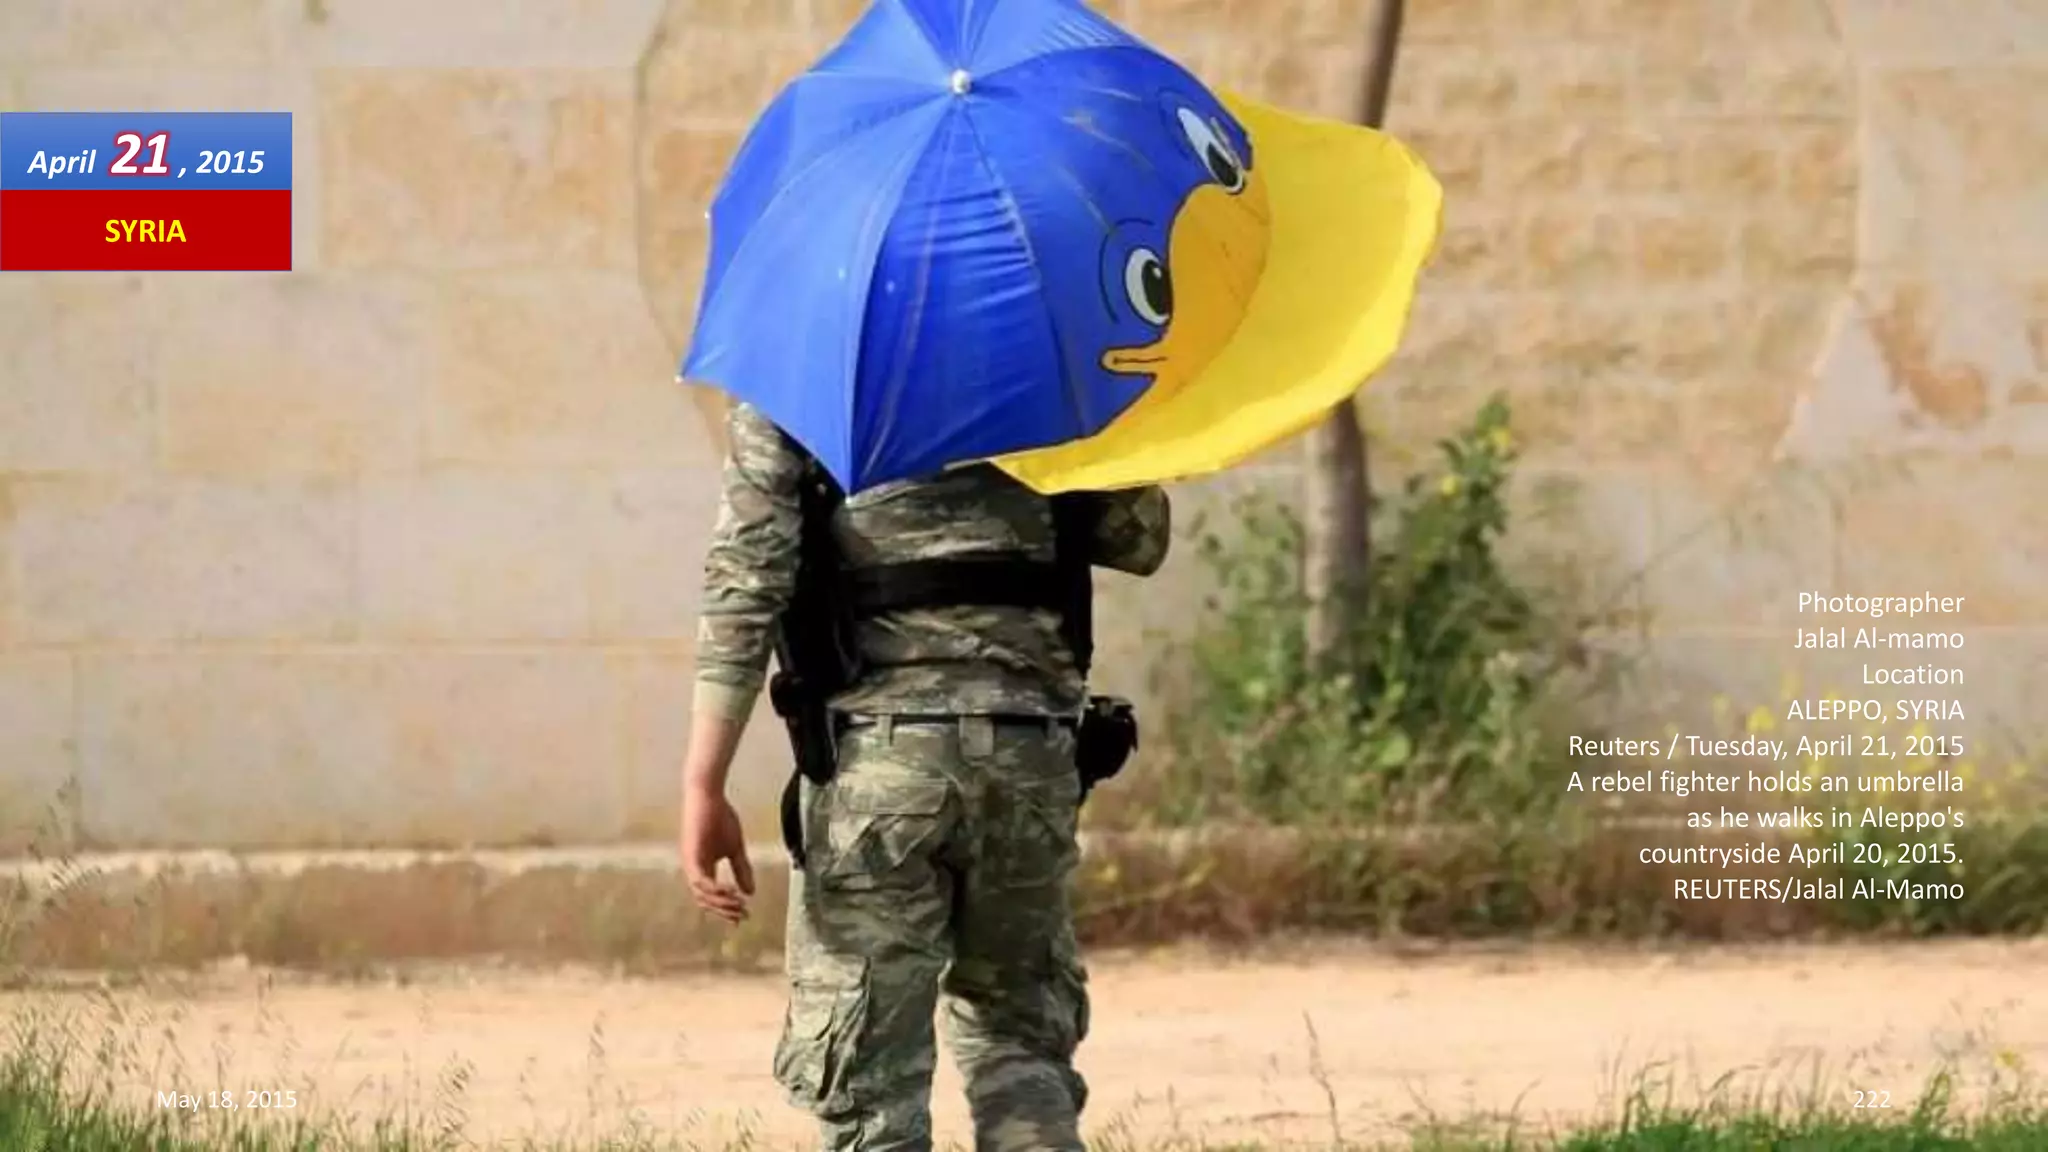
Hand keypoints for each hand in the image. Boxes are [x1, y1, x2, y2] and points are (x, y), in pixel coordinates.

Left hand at [680, 786, 754, 923]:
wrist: (709, 795)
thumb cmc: (720, 818)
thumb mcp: (735, 848)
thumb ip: (741, 869)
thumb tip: (750, 893)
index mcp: (703, 868)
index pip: (711, 897)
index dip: (725, 909)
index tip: (742, 919)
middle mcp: (694, 869)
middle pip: (705, 900)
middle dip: (724, 910)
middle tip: (742, 916)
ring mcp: (691, 863)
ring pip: (701, 894)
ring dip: (721, 903)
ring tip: (739, 906)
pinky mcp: (691, 855)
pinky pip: (700, 880)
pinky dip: (715, 889)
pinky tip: (731, 891)